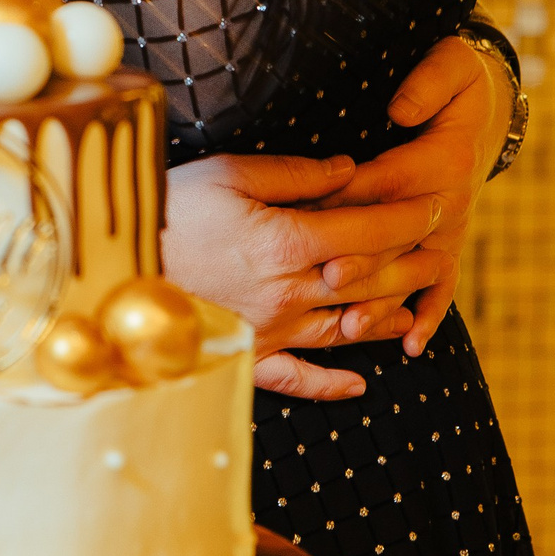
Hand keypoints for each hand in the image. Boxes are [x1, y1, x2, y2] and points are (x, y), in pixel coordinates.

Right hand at [162, 152, 454, 404]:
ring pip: (348, 330)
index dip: (412, 217)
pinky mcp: (247, 355)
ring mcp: (271, 331)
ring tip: (415, 306)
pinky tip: (360, 384)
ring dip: (388, 318)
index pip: (372, 231)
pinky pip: (298, 379)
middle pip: (372, 281)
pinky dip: (332, 384)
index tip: (440, 203)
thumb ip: (296, 174)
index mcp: (288, 243)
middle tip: (442, 252)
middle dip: (414, 264)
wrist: (112, 265)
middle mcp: (290, 294)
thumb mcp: (231, 172)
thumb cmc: (170, 208)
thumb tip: (350, 171)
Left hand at [339, 33, 513, 357]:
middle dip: (361, 260)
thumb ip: (428, 83)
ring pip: (415, 271)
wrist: (492, 106)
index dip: (350, 199)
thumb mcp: (452, 64)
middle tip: (327, 280)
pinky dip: (428, 316)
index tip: (315, 216)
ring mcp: (451, 228)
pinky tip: (407, 347)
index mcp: (441, 159)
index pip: (387, 182)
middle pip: (395, 236)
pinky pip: (442, 285)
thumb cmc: (461, 80)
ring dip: (385, 300)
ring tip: (353, 328)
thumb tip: (400, 110)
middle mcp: (449, 201)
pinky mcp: (450, 243)